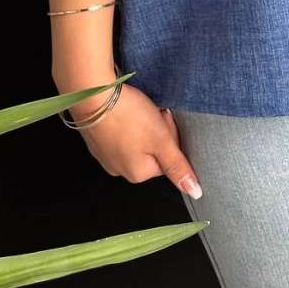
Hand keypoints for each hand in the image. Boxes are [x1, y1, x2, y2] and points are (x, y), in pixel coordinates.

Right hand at [55, 75, 202, 199]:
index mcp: (137, 174)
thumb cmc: (128, 116)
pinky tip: (125, 110)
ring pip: (137, 141)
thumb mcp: (161, 140)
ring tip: (138, 110)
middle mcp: (119, 169)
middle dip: (157, 131)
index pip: (168, 160)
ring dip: (143, 125)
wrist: (94, 95)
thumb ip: (178, 166)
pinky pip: (120, 133)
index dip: (170, 137)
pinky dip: (126, 121)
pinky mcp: (97, 139)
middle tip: (153, 114)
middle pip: (152, 151)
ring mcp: (105, 155)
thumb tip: (194, 192)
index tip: (164, 122)